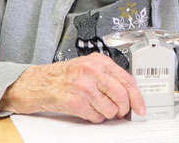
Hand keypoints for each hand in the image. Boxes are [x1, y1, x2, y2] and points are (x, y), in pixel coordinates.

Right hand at [0, 53, 145, 122]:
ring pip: (110, 109)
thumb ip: (108, 77)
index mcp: (99, 61)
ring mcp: (83, 86)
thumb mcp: (88, 68)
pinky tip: (88, 111)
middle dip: (124, 109)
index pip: (127, 80)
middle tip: (120, 112)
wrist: (37, 83)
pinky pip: (96, 116)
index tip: (141, 108)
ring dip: (108, 114)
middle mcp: (92, 71)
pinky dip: (95, 118)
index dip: (138, 97)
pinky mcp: (75, 101)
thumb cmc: (62, 76)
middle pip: (122, 96)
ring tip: (98, 109)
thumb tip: (129, 94)